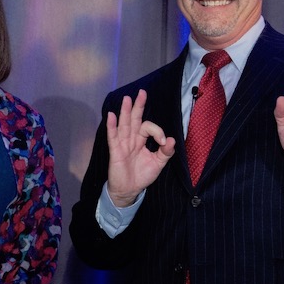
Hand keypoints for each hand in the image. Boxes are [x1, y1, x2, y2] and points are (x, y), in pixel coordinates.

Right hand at [106, 89, 175, 205]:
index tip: (163, 142)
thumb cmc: (142, 176)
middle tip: (142, 92)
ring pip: (124, 125)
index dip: (158, 131)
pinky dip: (112, 126)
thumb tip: (172, 140)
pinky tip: (111, 115)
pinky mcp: (115, 151)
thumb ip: (166, 152)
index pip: (148, 128)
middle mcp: (132, 139)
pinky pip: (113, 137)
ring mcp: (122, 144)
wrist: (129, 190)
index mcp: (142, 140)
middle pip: (135, 119)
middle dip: (138, 106)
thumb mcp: (158, 164)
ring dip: (125, 112)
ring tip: (127, 99)